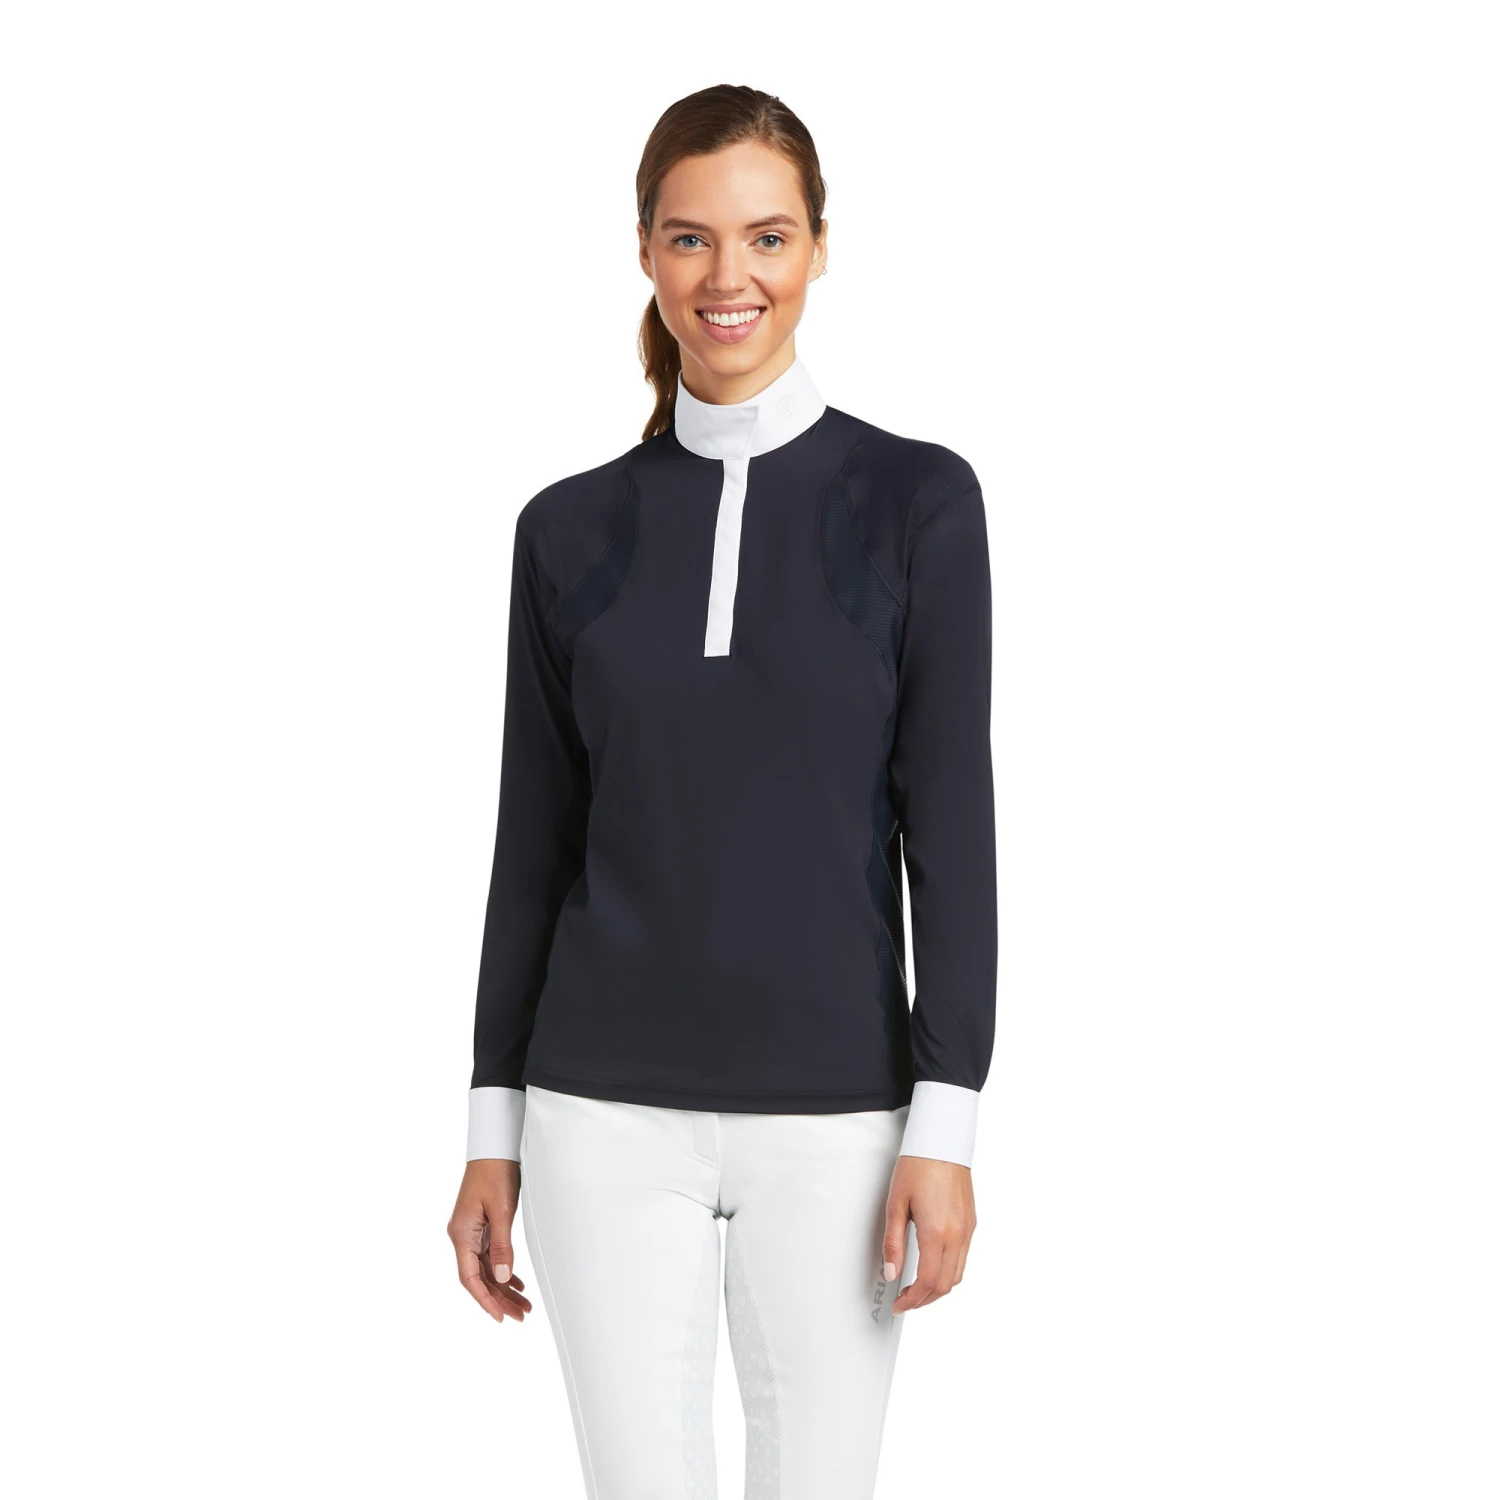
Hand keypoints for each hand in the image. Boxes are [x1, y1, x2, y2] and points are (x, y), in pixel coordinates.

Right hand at [448, 1158, 532, 1323]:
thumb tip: (503, 1278)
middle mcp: (462, 1236)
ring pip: (485, 1268)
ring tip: (523, 1305)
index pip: (470, 1278)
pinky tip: (516, 1282)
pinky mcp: (480, 1225)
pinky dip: (502, 1270)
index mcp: (461, 1234)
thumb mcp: (501, 1210)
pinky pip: (489, 1255)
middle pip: (479, 1277)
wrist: (494, 1146)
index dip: (485, 1300)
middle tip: (521, 1315)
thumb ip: (502, 1246)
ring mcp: (470, 1231)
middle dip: (499, 1298)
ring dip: (503, 1286)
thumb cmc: (496, 1172)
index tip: (501, 1317)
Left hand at [882, 1154, 976, 1314]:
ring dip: (938, 1288)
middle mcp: (957, 1234)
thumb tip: (891, 1272)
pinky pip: (963, 1258)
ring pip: (957, 1275)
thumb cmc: (918, 1166)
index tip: (899, 1304)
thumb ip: (893, 1243)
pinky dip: (948, 1271)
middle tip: (905, 1301)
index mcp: (937, 1232)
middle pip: (945, 1285)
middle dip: (925, 1300)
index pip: (927, 1282)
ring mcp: (968, 1229)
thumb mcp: (895, 1204)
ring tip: (917, 1288)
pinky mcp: (971, 1222)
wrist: (941, 1142)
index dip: (912, 1300)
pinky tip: (933, 1266)